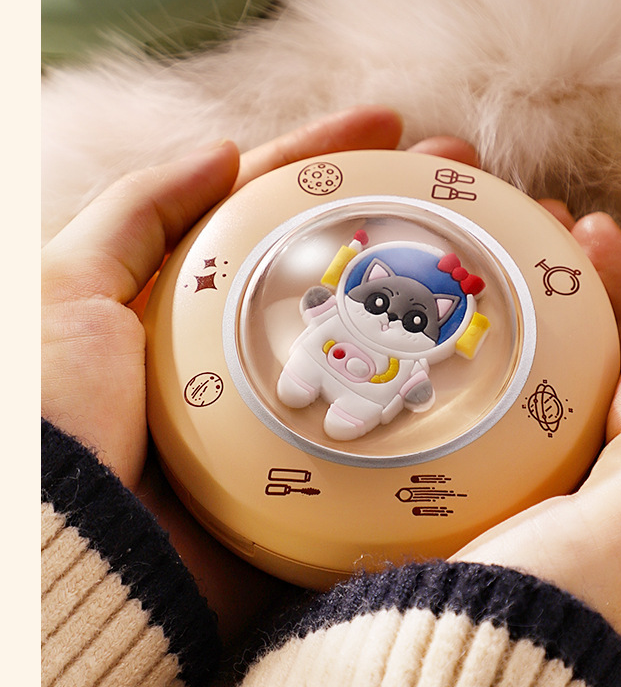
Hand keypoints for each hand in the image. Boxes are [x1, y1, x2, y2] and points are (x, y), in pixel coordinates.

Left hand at [41, 106, 476, 643]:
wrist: (70, 560)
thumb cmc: (55, 415)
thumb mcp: (70, 288)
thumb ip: (139, 214)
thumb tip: (218, 148)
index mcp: (193, 305)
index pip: (270, 211)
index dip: (329, 161)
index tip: (395, 126)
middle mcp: (245, 357)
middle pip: (339, 272)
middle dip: (403, 219)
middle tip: (472, 185)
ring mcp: (284, 421)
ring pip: (373, 348)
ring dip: (433, 302)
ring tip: (498, 254)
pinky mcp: (311, 486)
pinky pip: (383, 438)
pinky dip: (433, 404)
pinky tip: (485, 363)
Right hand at [451, 208, 620, 678]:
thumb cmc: (553, 616)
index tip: (587, 234)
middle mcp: (582, 502)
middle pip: (582, 372)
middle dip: (563, 297)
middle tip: (525, 234)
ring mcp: (512, 507)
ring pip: (517, 392)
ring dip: (503, 327)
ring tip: (474, 268)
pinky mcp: (451, 515)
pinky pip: (460, 426)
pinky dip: (450, 379)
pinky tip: (422, 344)